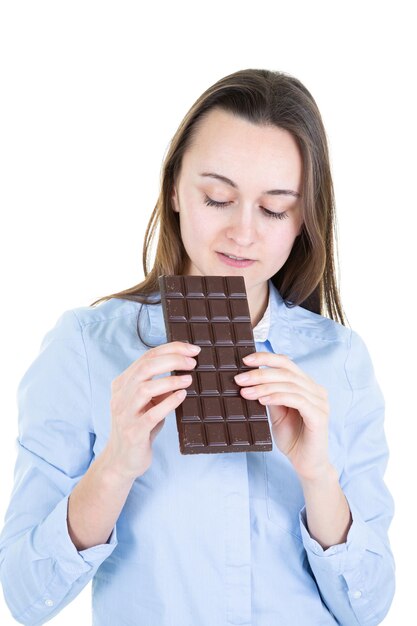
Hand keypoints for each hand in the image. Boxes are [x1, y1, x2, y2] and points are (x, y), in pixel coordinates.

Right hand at [106, 341, 199, 479]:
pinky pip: (152, 414)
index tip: (192, 349)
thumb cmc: (139, 428)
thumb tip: (184, 369)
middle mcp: (121, 396)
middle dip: (172, 359)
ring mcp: (125, 414)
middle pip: (145, 367)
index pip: (146, 357)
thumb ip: (158, 386)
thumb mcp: (147, 403)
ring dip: (171, 380)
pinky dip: (169, 402)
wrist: (121, 462)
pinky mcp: (134, 432)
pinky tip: (182, 396)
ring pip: (145, 388)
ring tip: (189, 379)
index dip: (171, 349)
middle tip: (193, 362)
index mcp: (123, 384)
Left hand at [234, 352, 330, 480]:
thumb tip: (250, 379)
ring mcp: (320, 402)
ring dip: (264, 386)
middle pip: (286, 372)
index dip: (266, 358)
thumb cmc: (292, 438)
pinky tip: (262, 400)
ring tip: (245, 392)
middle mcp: (316, 390)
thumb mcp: (276, 413)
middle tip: (240, 379)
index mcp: (307, 385)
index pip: (287, 363)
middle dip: (260, 373)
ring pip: (290, 385)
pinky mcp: (319, 416)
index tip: (246, 360)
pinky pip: (297, 400)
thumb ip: (269, 394)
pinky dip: (277, 397)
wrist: (306, 464)